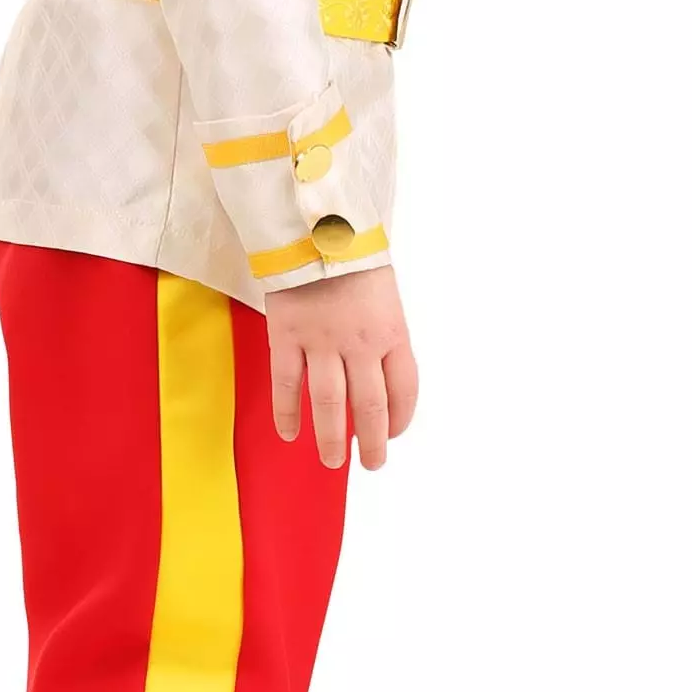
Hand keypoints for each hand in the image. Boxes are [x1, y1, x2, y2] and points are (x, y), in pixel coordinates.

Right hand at [263, 263, 417, 470]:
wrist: (314, 225)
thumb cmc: (353, 256)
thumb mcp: (384, 295)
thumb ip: (382, 335)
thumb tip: (377, 375)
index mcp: (392, 331)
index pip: (404, 389)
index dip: (401, 419)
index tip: (393, 434)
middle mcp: (361, 342)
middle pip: (370, 406)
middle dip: (372, 442)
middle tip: (371, 465)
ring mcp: (322, 341)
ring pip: (330, 404)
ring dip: (331, 438)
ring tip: (332, 462)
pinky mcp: (287, 336)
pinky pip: (287, 384)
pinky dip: (287, 413)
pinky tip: (289, 433)